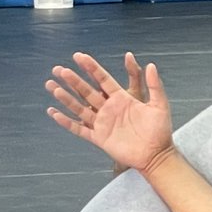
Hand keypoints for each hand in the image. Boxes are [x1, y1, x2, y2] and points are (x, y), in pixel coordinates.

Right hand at [45, 52, 174, 172]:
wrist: (157, 156)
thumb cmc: (160, 131)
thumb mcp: (159, 106)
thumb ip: (154, 85)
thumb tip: (151, 64)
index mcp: (120, 98)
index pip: (102, 79)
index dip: (90, 67)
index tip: (78, 56)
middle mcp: (108, 108)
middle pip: (86, 91)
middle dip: (72, 80)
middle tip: (59, 69)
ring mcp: (102, 123)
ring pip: (78, 108)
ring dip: (65, 97)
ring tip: (51, 86)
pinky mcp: (99, 138)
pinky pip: (78, 129)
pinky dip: (65, 122)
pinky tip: (53, 113)